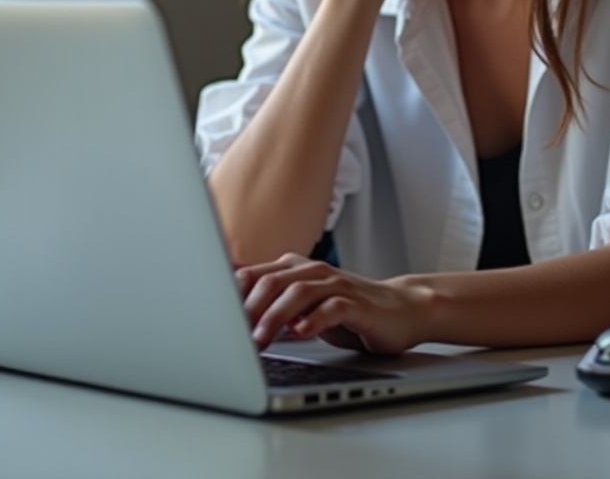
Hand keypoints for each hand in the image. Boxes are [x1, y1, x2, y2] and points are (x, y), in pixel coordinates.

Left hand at [236, 253, 427, 355]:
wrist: (401, 310)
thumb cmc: (347, 310)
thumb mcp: (304, 306)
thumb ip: (272, 305)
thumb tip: (227, 319)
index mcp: (294, 269)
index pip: (253, 275)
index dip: (229, 295)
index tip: (209, 317)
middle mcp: (313, 271)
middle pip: (271, 281)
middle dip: (247, 308)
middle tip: (229, 334)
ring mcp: (336, 285)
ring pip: (298, 292)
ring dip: (275, 317)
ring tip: (259, 339)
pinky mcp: (357, 303)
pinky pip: (331, 308)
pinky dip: (313, 320)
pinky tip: (300, 333)